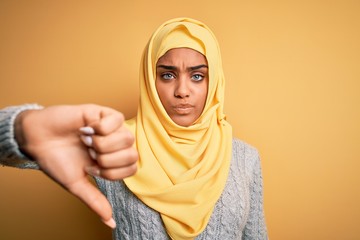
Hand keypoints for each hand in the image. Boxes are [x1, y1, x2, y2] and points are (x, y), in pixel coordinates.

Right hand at [15, 104, 137, 227]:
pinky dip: (100, 127)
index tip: (91, 168)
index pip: (132, 168)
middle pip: (132, 154)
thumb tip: (110, 221)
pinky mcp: (102, 112)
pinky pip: (118, 119)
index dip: (111, 172)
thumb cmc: (57, 161)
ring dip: (102, 143)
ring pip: (127, 137)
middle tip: (88, 154)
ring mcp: (111, 128)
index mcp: (113, 160)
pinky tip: (86, 128)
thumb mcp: (77, 184)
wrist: (37, 140)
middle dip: (106, 159)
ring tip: (86, 141)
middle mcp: (116, 144)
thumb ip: (95, 201)